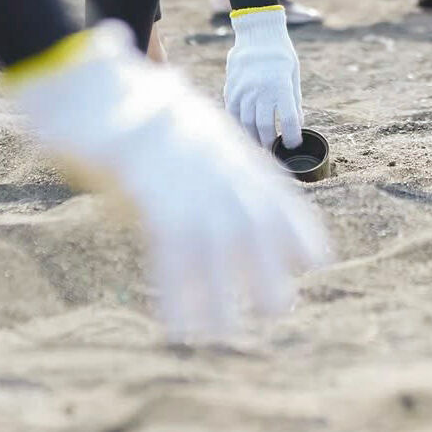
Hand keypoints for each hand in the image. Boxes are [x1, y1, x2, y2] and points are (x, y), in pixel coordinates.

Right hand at [12, 22, 328, 341]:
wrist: (112, 95)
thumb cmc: (150, 112)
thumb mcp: (201, 128)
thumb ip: (221, 156)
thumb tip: (237, 181)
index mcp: (236, 154)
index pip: (279, 196)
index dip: (299, 230)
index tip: (319, 261)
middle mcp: (224, 172)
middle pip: (256, 228)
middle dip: (270, 271)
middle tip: (282, 311)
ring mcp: (195, 187)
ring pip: (219, 251)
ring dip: (221, 298)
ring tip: (225, 337)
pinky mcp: (161, 201)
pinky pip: (174, 257)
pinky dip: (177, 295)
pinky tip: (178, 327)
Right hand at [225, 6, 302, 147]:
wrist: (257, 34)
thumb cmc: (281, 54)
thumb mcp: (293, 75)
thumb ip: (294, 100)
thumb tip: (297, 124)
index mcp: (281, 85)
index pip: (289, 119)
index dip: (293, 136)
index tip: (294, 144)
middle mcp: (261, 90)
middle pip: (265, 126)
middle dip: (271, 143)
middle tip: (275, 150)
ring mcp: (244, 90)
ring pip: (247, 123)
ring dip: (254, 138)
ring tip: (261, 145)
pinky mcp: (232, 89)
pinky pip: (234, 114)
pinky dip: (240, 125)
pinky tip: (246, 131)